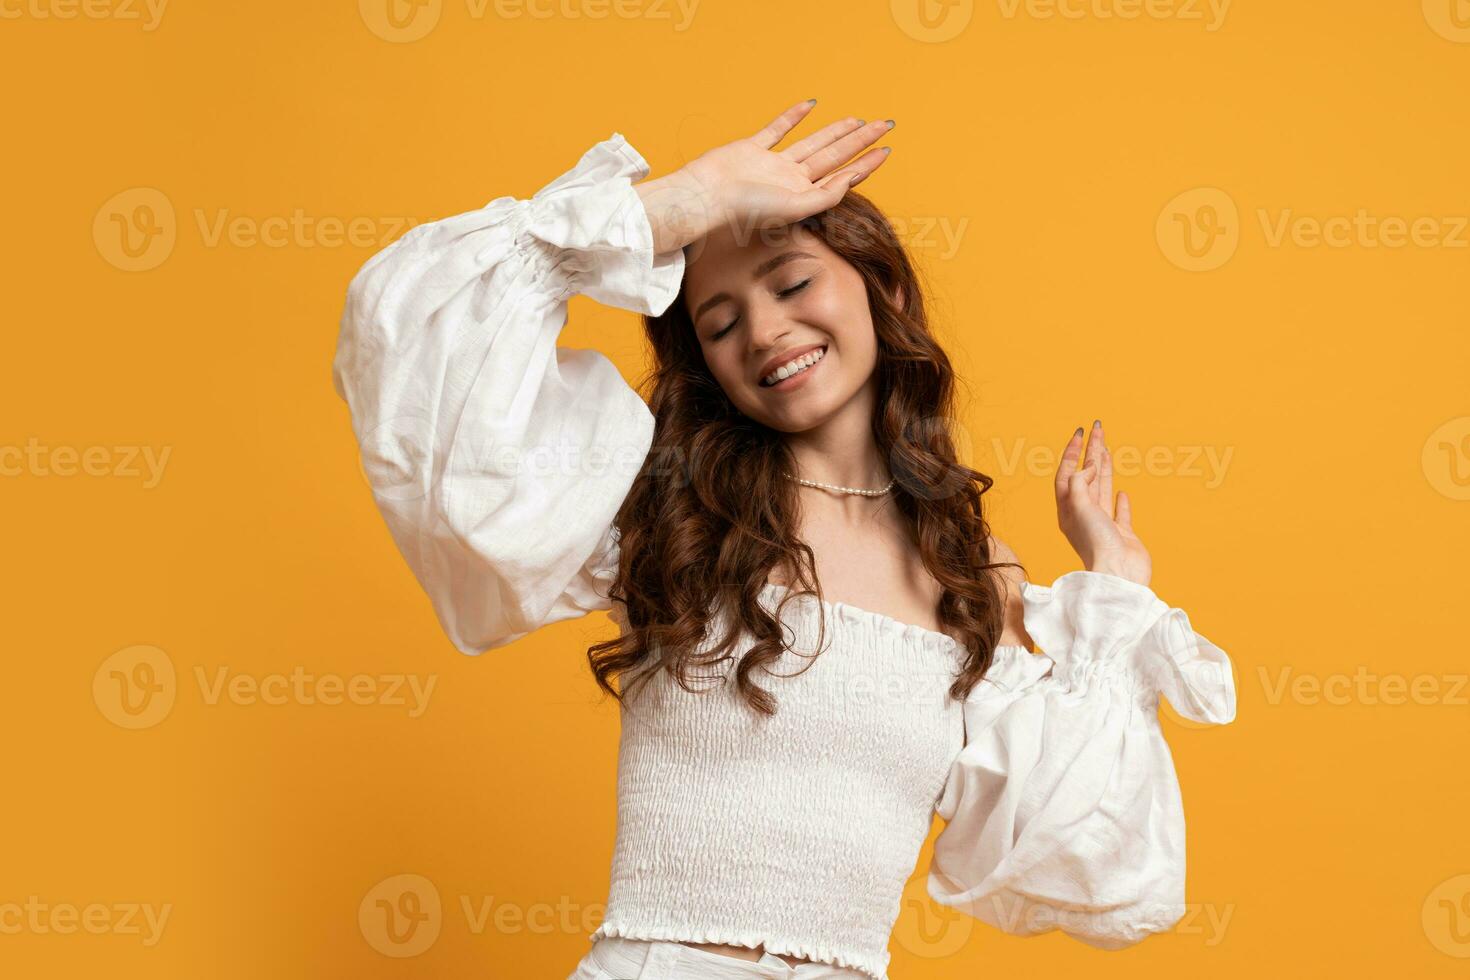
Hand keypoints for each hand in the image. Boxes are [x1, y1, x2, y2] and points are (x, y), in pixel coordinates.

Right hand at [635, 98, 892, 254]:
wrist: (706, 197)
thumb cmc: (744, 210)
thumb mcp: (792, 209)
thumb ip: (823, 197)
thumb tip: (849, 180)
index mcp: (803, 197)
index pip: (842, 175)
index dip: (866, 163)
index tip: (886, 149)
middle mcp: (791, 181)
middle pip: (834, 156)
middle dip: (860, 141)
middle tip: (885, 125)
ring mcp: (772, 164)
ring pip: (812, 142)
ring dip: (835, 131)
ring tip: (858, 120)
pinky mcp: (752, 149)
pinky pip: (777, 129)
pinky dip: (793, 117)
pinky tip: (809, 105)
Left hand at [1054, 420, 1151, 586]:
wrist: (1118, 574)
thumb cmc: (1095, 542)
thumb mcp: (1079, 506)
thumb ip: (1080, 482)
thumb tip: (1089, 468)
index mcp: (1068, 509)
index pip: (1067, 474)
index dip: (1072, 452)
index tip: (1081, 433)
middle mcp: (1084, 515)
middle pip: (1085, 476)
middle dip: (1091, 451)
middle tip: (1098, 428)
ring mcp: (1103, 525)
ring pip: (1102, 489)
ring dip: (1104, 467)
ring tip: (1107, 447)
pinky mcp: (1121, 535)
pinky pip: (1118, 513)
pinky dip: (1120, 501)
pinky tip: (1121, 492)